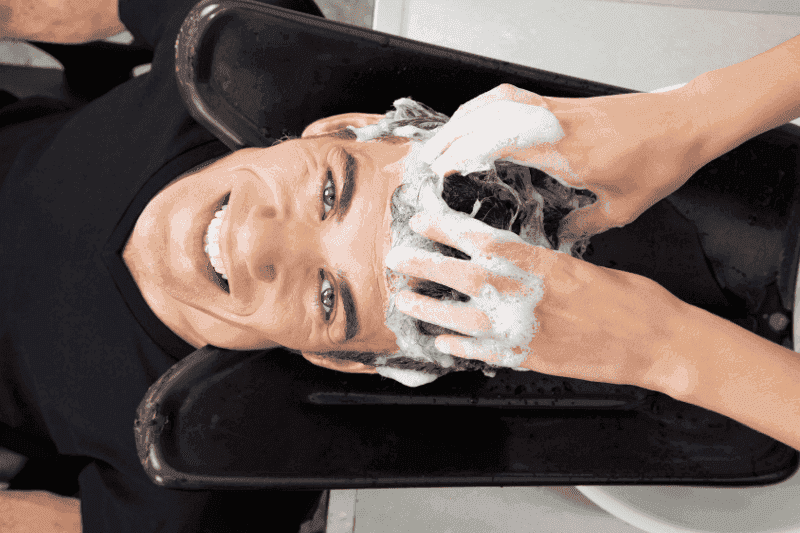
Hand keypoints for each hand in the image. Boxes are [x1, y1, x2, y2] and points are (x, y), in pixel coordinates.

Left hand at [386, 208, 687, 387]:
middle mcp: (530, 296)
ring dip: (431, 308)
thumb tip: (511, 255)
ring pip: (465, 319)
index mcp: (545, 265)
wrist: (659, 343)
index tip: (424, 219)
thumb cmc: (631, 299)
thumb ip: (543, 263)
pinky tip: (443, 343)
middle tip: (397, 256)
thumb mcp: (586, 266)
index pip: (485, 241)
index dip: (448, 229)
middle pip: (464, 276)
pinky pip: (486, 355)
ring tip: (406, 299)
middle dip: (426, 264)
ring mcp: (528, 331)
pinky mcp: (533, 360)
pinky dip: (461, 349)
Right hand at [419, 83, 704, 247]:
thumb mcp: (624, 207)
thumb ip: (586, 226)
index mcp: (570, 152)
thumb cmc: (661, 161)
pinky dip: (489, 107)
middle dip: (454, 136)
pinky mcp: (565, 104)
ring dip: (467, 118)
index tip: (444, 169)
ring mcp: (561, 110)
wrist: (687, 121)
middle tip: (430, 158)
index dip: (467, 153)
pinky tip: (479, 120)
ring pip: (501, 101)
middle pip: (492, 117)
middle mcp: (560, 125)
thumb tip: (559, 241)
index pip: (505, 144)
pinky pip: (517, 97)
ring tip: (444, 139)